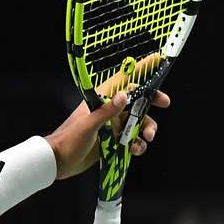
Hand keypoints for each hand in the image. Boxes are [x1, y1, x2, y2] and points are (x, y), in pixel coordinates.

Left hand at [46, 63, 170, 179]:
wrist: (58, 162)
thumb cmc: (68, 140)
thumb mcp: (88, 125)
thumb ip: (106, 111)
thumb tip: (125, 95)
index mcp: (99, 101)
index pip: (122, 81)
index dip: (139, 71)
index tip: (157, 61)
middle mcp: (108, 111)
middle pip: (136, 101)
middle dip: (151, 102)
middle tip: (165, 103)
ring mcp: (111, 126)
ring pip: (137, 122)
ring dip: (147, 128)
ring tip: (147, 137)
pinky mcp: (113, 141)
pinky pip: (132, 140)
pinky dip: (138, 144)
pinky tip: (136, 149)